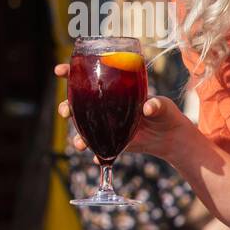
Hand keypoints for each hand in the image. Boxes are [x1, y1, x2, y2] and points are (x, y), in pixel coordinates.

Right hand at [55, 63, 190, 160]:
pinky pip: (99, 147)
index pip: (88, 78)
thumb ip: (157, 104)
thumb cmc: (166, 114)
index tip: (59, 71)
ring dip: (76, 134)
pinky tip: (97, 158)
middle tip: (65, 111)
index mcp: (115, 90)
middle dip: (66, 106)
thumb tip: (148, 108)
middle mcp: (105, 106)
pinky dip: (96, 154)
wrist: (170, 137)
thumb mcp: (163, 106)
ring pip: (84, 127)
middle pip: (78, 103)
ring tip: (79, 143)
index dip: (71, 73)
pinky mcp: (112, 142)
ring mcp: (106, 124)